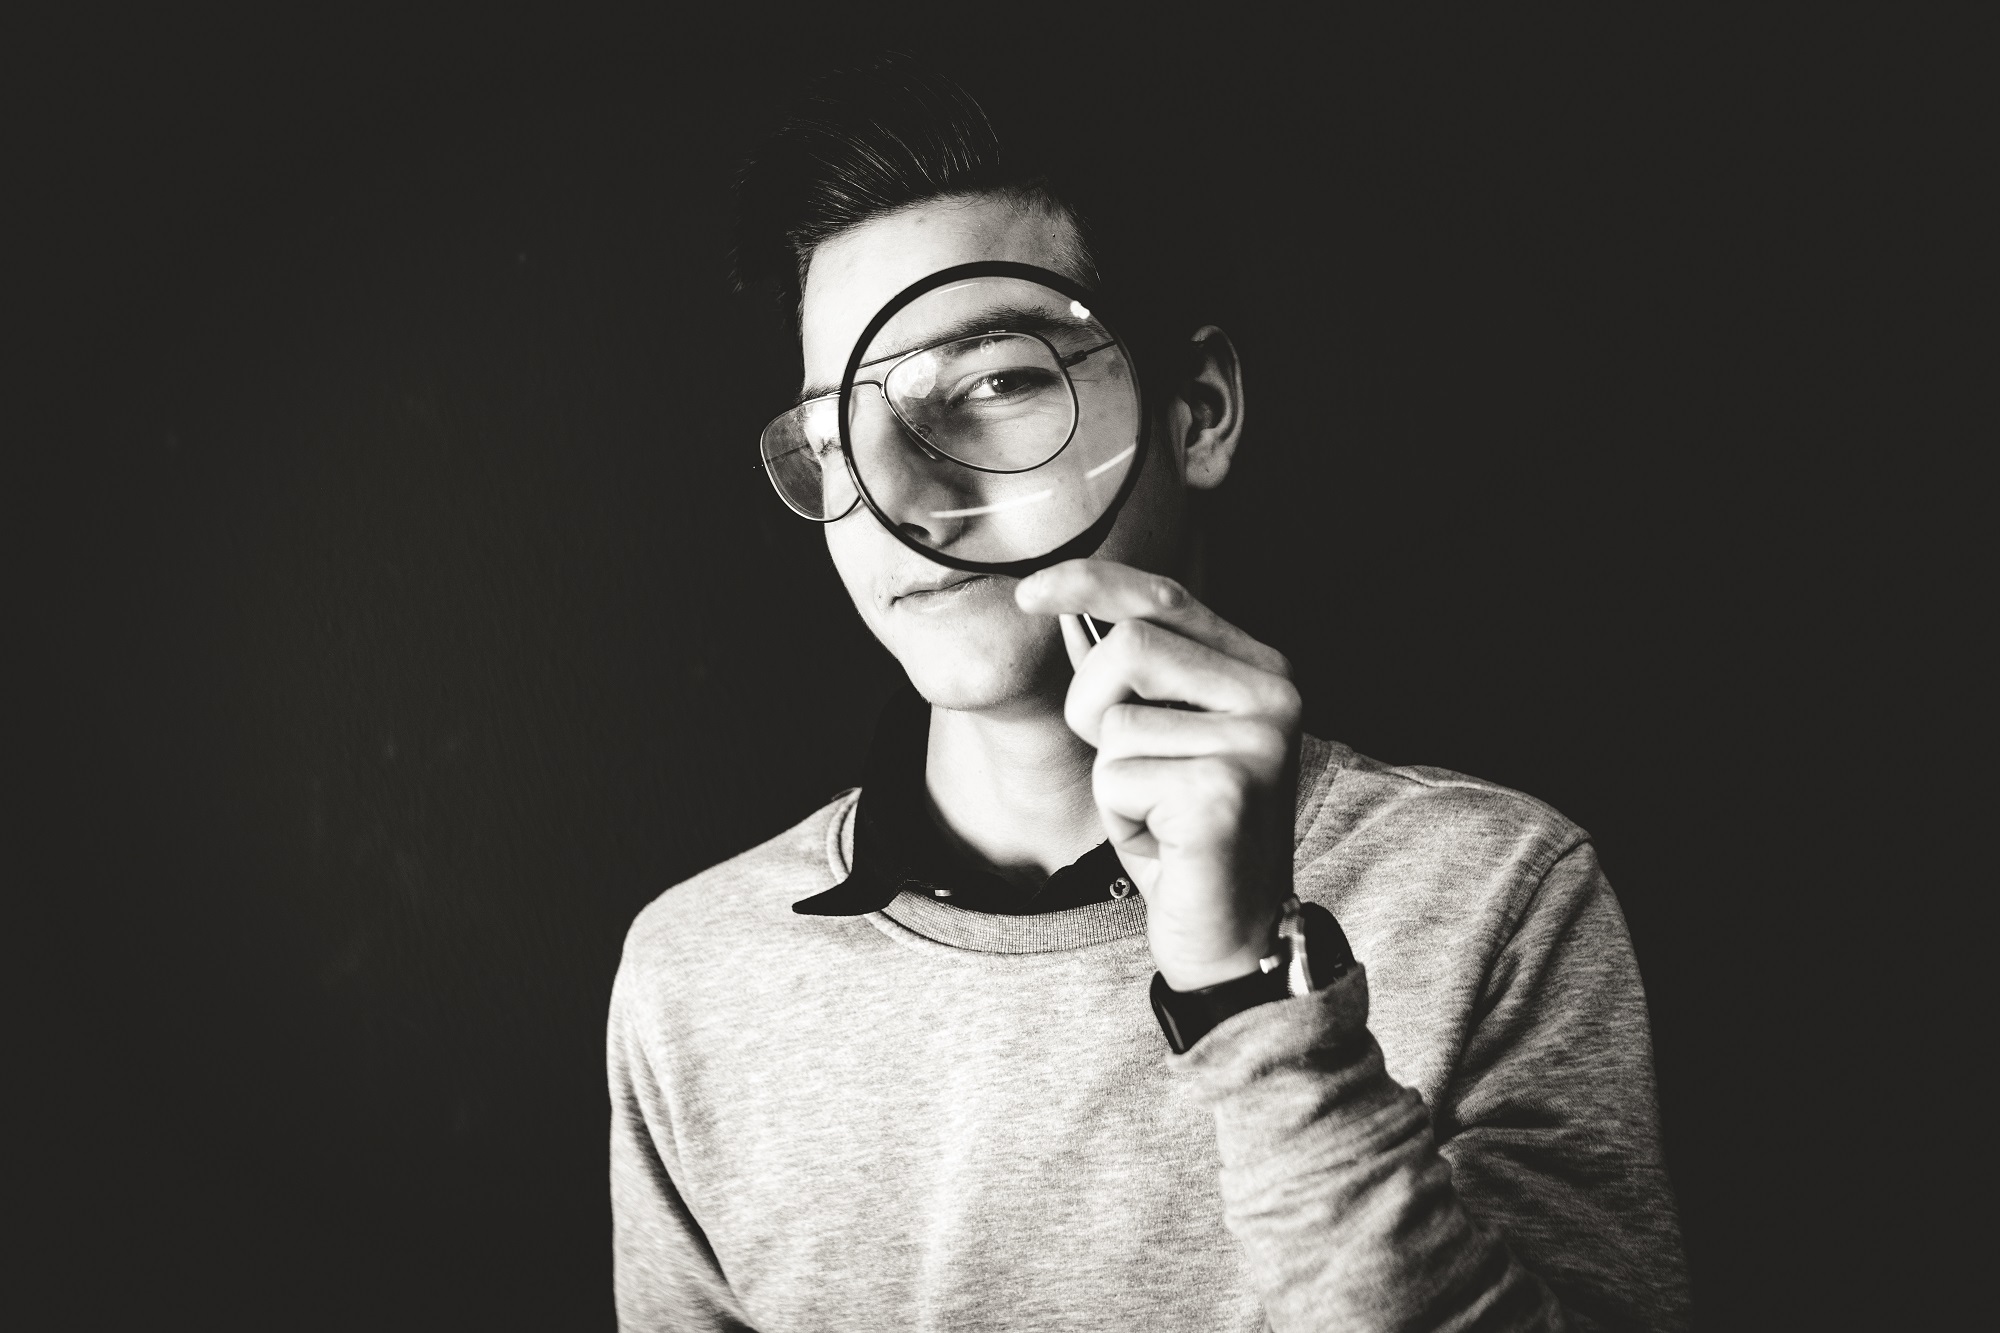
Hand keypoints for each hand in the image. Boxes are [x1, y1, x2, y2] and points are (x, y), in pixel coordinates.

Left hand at [1016, 559, 1301, 990]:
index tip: (1029, 593)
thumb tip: (1063, 602)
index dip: (1090, 584)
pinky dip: (1121, 816)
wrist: (1233, 934)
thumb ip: (1131, 672)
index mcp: (1263, 669)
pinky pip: (1116, 777)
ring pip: (1114, 720)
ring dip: (1112, 775)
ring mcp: (1256, 744)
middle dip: (1093, 708)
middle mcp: (1274, 695)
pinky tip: (1166, 841)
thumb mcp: (1160, 735)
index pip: (1165, 597)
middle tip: (1128, 769)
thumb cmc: (1185, 831)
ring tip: (1156, 811)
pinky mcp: (1225, 794)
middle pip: (1128, 646)